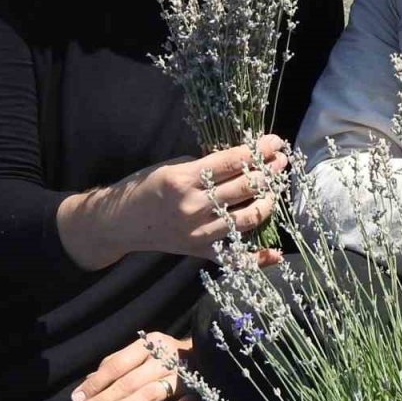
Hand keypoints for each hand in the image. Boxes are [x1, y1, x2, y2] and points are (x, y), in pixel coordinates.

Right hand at [57, 135, 288, 268]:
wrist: (120, 223)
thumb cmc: (145, 187)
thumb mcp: (172, 166)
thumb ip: (205, 165)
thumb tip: (243, 158)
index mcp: (185, 179)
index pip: (233, 162)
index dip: (259, 150)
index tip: (276, 142)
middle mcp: (193, 207)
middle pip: (245, 187)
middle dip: (270, 171)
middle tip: (281, 161)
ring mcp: (198, 233)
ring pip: (248, 218)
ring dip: (268, 200)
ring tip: (276, 187)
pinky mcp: (200, 252)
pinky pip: (234, 258)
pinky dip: (257, 258)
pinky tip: (276, 253)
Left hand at [71, 332, 194, 400]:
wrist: (211, 354)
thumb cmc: (168, 356)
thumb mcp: (144, 352)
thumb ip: (117, 364)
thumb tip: (87, 382)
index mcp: (151, 344)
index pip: (118, 363)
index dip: (96, 382)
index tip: (76, 399)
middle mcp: (166, 357)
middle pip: (131, 380)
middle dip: (104, 397)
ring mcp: (184, 375)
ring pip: (153, 392)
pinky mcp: (200, 391)